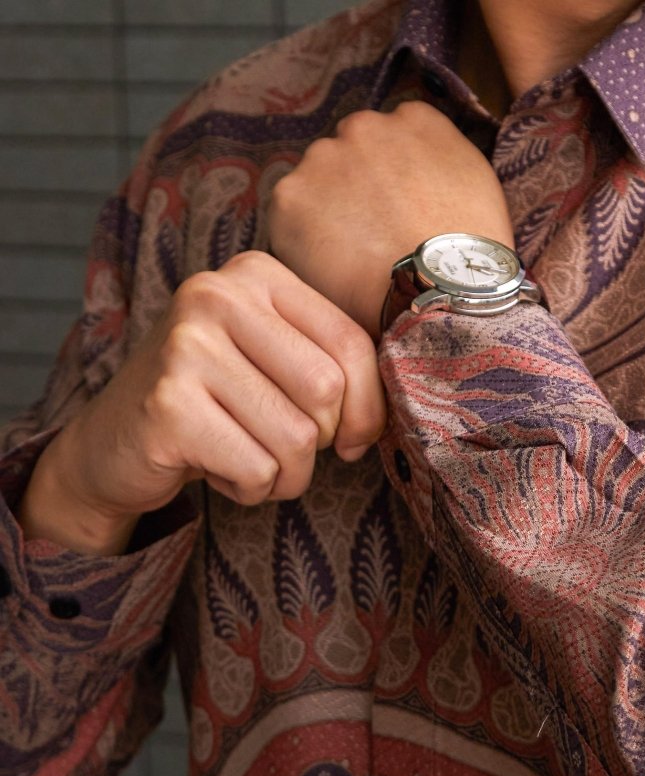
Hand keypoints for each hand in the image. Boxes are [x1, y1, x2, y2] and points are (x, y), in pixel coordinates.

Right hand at [17, 251, 385, 555]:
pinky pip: (257, 470)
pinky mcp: (167, 404)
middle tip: (283, 447)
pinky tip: (215, 468)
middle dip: (320, 442)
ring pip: (296, 438)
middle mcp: (216, 295)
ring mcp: (185, 346)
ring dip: (285, 474)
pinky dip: (250, 489)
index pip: (353, 344)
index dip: (367, 408)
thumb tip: (385, 421)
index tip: (348, 437)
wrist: (116, 441)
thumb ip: (337, 370)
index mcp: (258, 275)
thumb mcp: (279, 366)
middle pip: (327, 391)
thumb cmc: (219, 405)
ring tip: (247, 457)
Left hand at [266, 101, 514, 338]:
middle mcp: (364, 126)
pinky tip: (332, 272)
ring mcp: (322, 158)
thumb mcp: (479, 186)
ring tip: (352, 261)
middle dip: (355, 191)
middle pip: (348, 156)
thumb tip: (421, 172)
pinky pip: (289, 221)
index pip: (393, 137)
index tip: (398, 210)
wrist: (443, 293)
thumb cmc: (471, 255)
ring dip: (326, 215)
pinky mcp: (289, 198)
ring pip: (315, 186)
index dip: (393, 178)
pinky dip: (303, 245)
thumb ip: (443, 161)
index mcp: (415, 120)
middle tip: (373, 240)